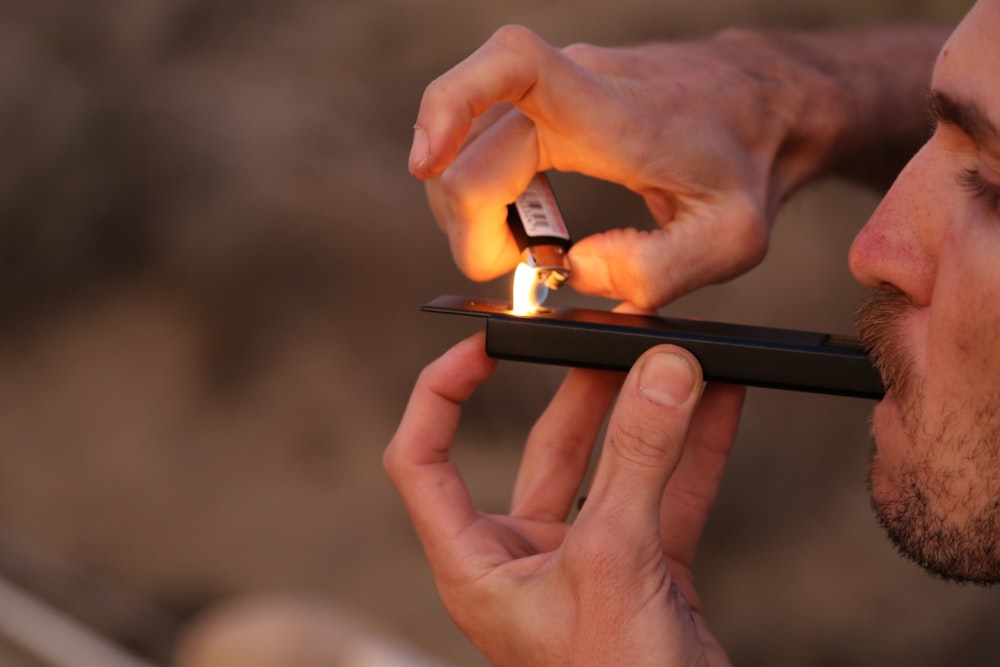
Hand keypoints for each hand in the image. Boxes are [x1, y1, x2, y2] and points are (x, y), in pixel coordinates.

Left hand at [384, 333, 744, 665]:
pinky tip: (724, 403)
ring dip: (647, 414)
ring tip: (677, 355)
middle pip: (542, 451)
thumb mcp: (617, 562)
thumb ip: (639, 461)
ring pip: (612, 469)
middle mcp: (522, 559)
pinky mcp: (644, 573)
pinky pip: (668, 497)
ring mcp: (586, 565)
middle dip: (582, 392)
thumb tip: (664, 368)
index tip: (484, 346)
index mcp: (475, 563)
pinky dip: (695, 453)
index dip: (440, 397)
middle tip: (617, 338)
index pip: (423, 461)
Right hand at [409, 26, 812, 307]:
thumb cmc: (747, 168)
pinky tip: (524, 221)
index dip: (447, 106)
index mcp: (613, 112)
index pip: (511, 67)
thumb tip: (575, 267)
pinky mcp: (550, 97)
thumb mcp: (730, 241)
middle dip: (467, 225)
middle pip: (466, 145)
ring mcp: (556, 87)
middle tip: (515, 271)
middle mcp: (572, 85)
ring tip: (523, 250)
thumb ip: (655, 272)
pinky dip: (485, 189)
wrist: (765, 107)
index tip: (426, 166)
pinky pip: (486, 139)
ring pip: (465, 143)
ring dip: (472, 209)